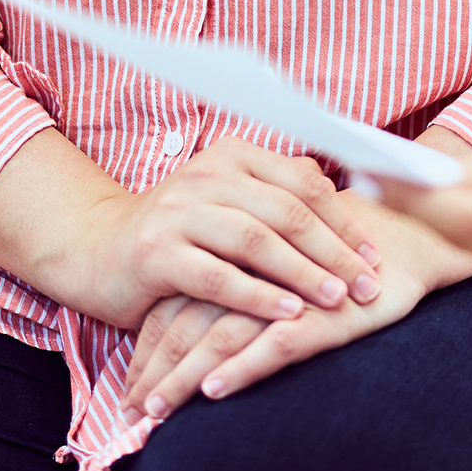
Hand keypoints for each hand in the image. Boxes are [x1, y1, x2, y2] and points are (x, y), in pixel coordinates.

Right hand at [0, 129, 383, 331]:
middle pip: (286, 210)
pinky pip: (217, 276)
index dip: (344, 218)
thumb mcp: (228, 204)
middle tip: (367, 282)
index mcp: (233, 156)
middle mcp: (207, 175)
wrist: (97, 250)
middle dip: (333, 250)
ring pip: (256, 240)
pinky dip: (257, 296)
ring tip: (337, 299)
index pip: (303, 182)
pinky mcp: (156, 252)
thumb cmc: (179, 233)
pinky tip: (287, 314)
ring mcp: (179, 211)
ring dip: (303, 272)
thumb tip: (354, 202)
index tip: (374, 252)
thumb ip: (277, 199)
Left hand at [121, 201, 471, 417]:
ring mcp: (286, 291)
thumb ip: (237, 280)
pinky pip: (274, 343)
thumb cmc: (335, 255)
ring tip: (158, 410)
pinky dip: (242, 367)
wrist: (405, 238)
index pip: (177, 305)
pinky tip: (216, 390)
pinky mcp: (321, 313)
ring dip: (184, 378)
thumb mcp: (277, 266)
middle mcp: (252, 270)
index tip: (128, 385)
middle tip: (130, 409)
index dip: (148, 346)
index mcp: (236, 254)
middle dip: (155, 371)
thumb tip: (189, 325)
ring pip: (220, 336)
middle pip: (187, 323)